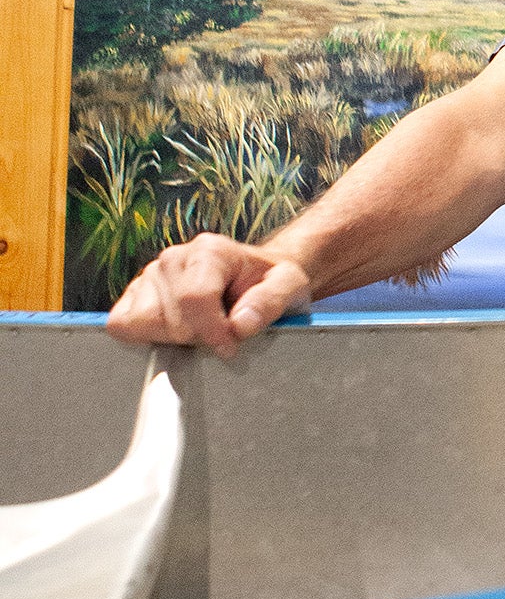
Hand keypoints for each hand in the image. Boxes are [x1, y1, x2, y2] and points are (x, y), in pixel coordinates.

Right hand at [106, 235, 312, 359]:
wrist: (255, 274)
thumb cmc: (269, 281)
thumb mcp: (289, 286)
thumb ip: (270, 302)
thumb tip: (241, 325)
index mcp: (210, 251)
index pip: (195, 298)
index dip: (211, 332)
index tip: (230, 346)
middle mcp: (174, 258)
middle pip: (169, 318)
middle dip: (195, 338)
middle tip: (219, 334)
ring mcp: (151, 274)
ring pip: (141, 323)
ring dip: (171, 339)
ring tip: (198, 330)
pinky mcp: (135, 292)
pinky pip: (121, 324)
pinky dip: (143, 335)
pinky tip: (172, 332)